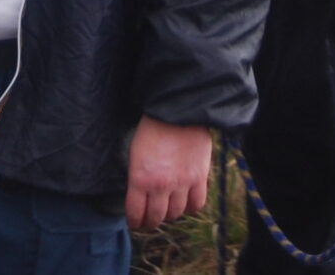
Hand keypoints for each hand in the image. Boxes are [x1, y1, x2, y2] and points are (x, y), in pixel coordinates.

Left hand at [126, 117, 212, 232]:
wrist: (177, 111)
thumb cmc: (152, 128)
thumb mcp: (135, 153)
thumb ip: (138, 177)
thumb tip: (139, 195)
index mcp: (140, 178)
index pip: (136, 213)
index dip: (135, 221)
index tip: (135, 222)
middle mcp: (161, 185)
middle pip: (157, 217)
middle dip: (151, 221)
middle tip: (150, 220)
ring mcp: (182, 183)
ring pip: (176, 213)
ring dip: (170, 214)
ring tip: (167, 210)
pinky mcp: (200, 177)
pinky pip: (197, 204)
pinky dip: (190, 207)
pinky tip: (185, 202)